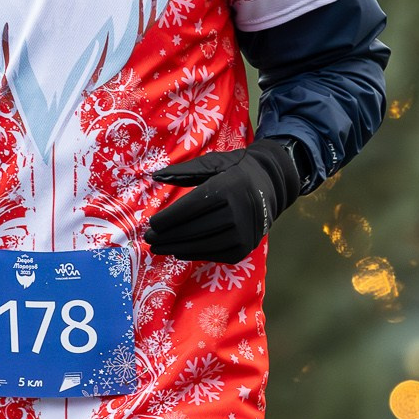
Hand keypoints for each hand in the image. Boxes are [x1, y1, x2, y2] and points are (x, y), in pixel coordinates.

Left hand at [143, 138, 305, 264]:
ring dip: (176, 248)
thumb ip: (184, 171)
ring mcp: (243, 233)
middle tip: (148, 239)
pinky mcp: (244, 248)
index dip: (168, 219)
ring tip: (158, 248)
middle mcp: (237, 212)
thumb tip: (155, 175)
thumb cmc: (235, 171)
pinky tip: (178, 251)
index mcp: (227, 188)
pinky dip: (194, 254)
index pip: (191, 208)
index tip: (150, 224)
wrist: (271, 186)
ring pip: (202, 245)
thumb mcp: (212, 164)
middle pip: (194, 229)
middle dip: (167, 236)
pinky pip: (214, 254)